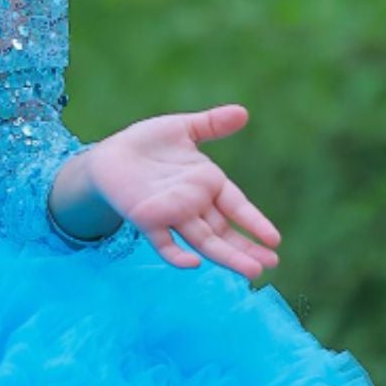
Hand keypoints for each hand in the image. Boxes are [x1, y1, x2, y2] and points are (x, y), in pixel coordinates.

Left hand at [87, 106, 280, 278]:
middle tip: (271, 265)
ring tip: (250, 273)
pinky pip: (164, 242)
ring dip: (226, 256)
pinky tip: (193, 264)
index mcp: (207, 184)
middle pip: (224, 231)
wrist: (110, 155)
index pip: (237, 206)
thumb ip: (212, 124)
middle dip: (247, 248)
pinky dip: (177, 255)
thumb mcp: (183, 128)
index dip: (254, 222)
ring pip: (203, 241)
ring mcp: (171, 215)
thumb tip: (243, 112)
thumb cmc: (148, 142)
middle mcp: (194, 204)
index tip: (274, 240)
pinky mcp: (147, 220)